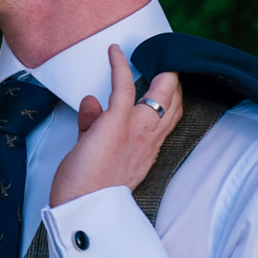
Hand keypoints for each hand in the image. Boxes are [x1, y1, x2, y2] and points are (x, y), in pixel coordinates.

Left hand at [49, 46, 182, 206]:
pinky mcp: (117, 122)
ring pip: (163, 93)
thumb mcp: (94, 150)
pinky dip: (119, 65)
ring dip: (159, 71)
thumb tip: (91, 100)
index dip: (169, 98)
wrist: (83, 206)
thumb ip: (93, 124)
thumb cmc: (86, 186)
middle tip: (161, 61)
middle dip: (172, 81)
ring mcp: (137, 129)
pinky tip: (114, 50)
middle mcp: (149, 138)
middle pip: (174, 104)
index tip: (163, 80)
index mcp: (146, 148)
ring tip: (149, 53)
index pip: (168, 119)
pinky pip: (123, 86)